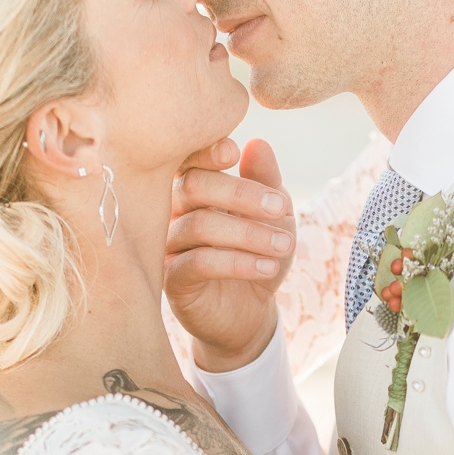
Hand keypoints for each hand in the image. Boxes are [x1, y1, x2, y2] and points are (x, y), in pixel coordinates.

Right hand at [165, 137, 296, 370]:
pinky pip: (198, 262)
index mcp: (193, 188)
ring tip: (285, 245)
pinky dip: (237, 262)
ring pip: (199, 225)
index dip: (207, 151)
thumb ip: (265, 180)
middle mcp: (172, 212)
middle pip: (193, 186)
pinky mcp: (171, 280)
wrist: (249, 312)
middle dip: (241, 194)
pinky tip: (267, 267)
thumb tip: (257, 142)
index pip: (189, 159)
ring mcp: (169, 246)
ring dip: (249, 233)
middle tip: (281, 208)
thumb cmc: (256, 253)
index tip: (235, 154)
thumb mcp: (272, 215)